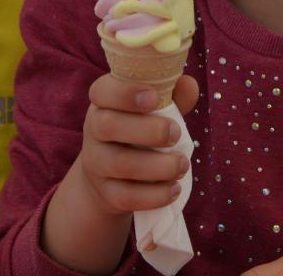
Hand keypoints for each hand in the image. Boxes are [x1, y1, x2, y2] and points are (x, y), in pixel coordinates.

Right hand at [77, 73, 198, 216]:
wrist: (110, 176)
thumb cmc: (139, 130)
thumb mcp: (152, 109)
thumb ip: (171, 95)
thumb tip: (189, 85)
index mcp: (103, 102)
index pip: (102, 91)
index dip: (126, 93)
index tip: (154, 97)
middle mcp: (94, 130)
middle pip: (108, 126)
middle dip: (148, 130)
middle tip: (176, 133)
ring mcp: (96, 163)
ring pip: (120, 164)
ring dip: (158, 166)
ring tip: (182, 165)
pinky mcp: (106, 193)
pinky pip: (126, 196)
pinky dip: (154, 195)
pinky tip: (174, 189)